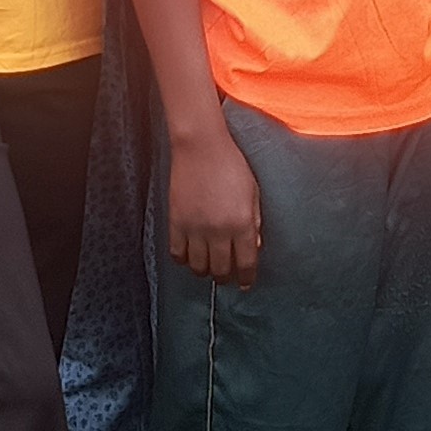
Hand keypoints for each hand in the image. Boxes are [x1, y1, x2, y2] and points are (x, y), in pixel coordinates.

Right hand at [168, 128, 263, 285]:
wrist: (200, 147)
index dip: (247, 277)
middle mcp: (218, 231)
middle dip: (225, 278)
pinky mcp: (176, 222)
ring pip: (198, 267)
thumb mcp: (253, 193)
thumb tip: (255, 247)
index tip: (246, 283)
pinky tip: (189, 255)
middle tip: (226, 276)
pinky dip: (183, 260)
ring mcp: (195, 228)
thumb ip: (254, 221)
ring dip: (204, 271)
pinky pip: (177, 254)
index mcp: (242, 224)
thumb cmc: (232, 166)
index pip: (246, 263)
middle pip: (221, 270)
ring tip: (208, 266)